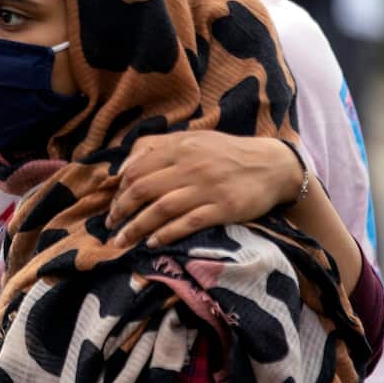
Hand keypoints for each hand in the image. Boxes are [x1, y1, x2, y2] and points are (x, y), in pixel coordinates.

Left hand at [108, 132, 303, 248]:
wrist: (272, 165)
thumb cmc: (226, 153)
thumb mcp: (192, 139)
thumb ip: (158, 147)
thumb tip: (124, 166)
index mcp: (179, 147)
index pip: (137, 169)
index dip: (119, 190)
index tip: (113, 206)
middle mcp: (191, 165)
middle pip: (143, 189)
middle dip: (121, 211)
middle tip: (111, 227)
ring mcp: (208, 187)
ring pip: (161, 209)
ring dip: (137, 227)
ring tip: (122, 241)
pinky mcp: (224, 208)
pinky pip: (188, 223)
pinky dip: (167, 234)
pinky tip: (153, 243)